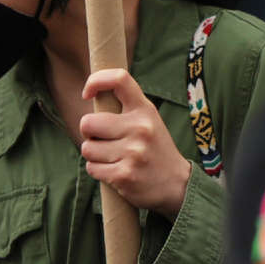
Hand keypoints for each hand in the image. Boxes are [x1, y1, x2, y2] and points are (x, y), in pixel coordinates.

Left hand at [80, 68, 192, 216]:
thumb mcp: (149, 120)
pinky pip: (92, 168)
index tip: (87, 93)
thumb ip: (126, 107)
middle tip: (101, 138)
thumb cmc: (155, 148)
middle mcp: (140, 128)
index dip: (96, 81)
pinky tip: (114, 170)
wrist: (177, 184)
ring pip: (87, 148)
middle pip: (88, 122)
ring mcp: (132, 152)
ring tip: (112, 156)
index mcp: (145, 109)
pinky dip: (97, 170)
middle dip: (88, 132)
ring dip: (93, 154)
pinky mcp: (124, 175)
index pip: (119, 79)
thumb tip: (93, 93)